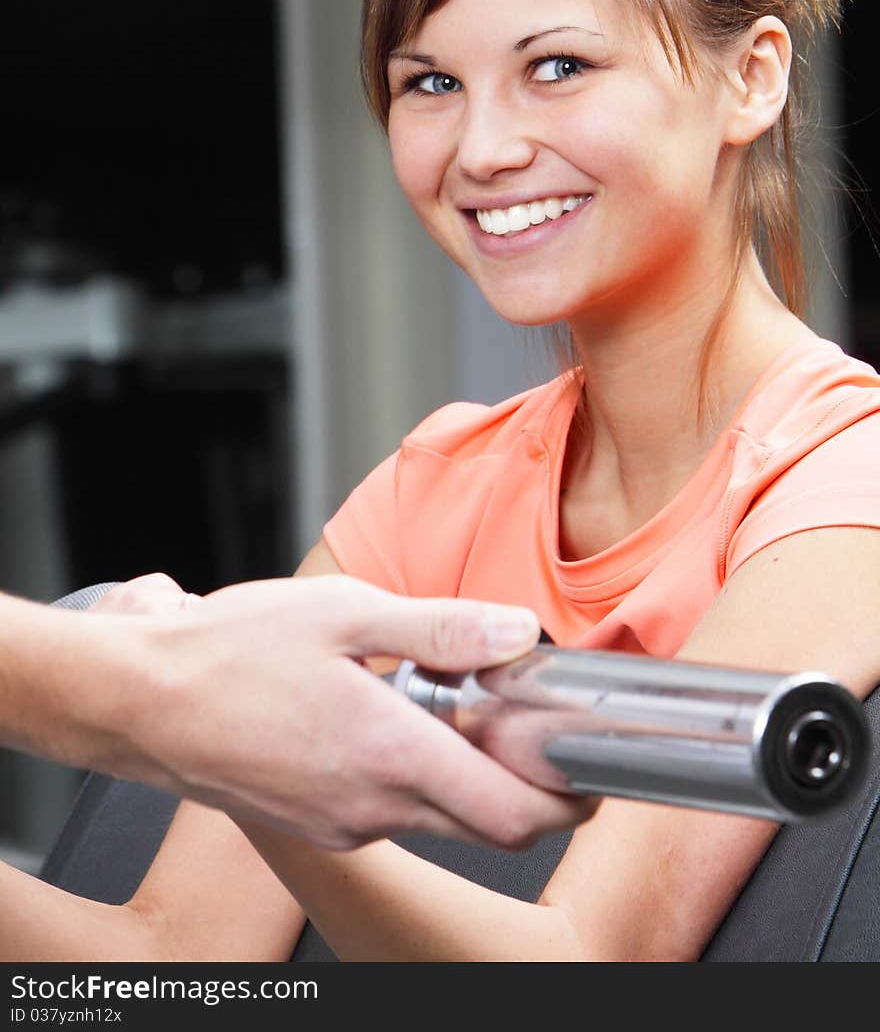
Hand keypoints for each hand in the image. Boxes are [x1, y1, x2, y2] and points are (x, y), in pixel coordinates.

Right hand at [102, 573, 597, 849]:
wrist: (144, 702)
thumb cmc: (233, 651)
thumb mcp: (345, 612)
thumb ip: (440, 627)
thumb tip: (517, 631)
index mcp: (390, 752)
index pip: (513, 816)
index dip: (566, 800)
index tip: (585, 765)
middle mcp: (374, 805)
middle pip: (488, 827)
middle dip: (528, 789)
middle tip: (531, 728)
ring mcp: (345, 823)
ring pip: (442, 819)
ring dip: (469, 776)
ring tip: (453, 705)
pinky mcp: (320, 823)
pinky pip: (394, 811)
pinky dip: (418, 776)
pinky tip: (394, 719)